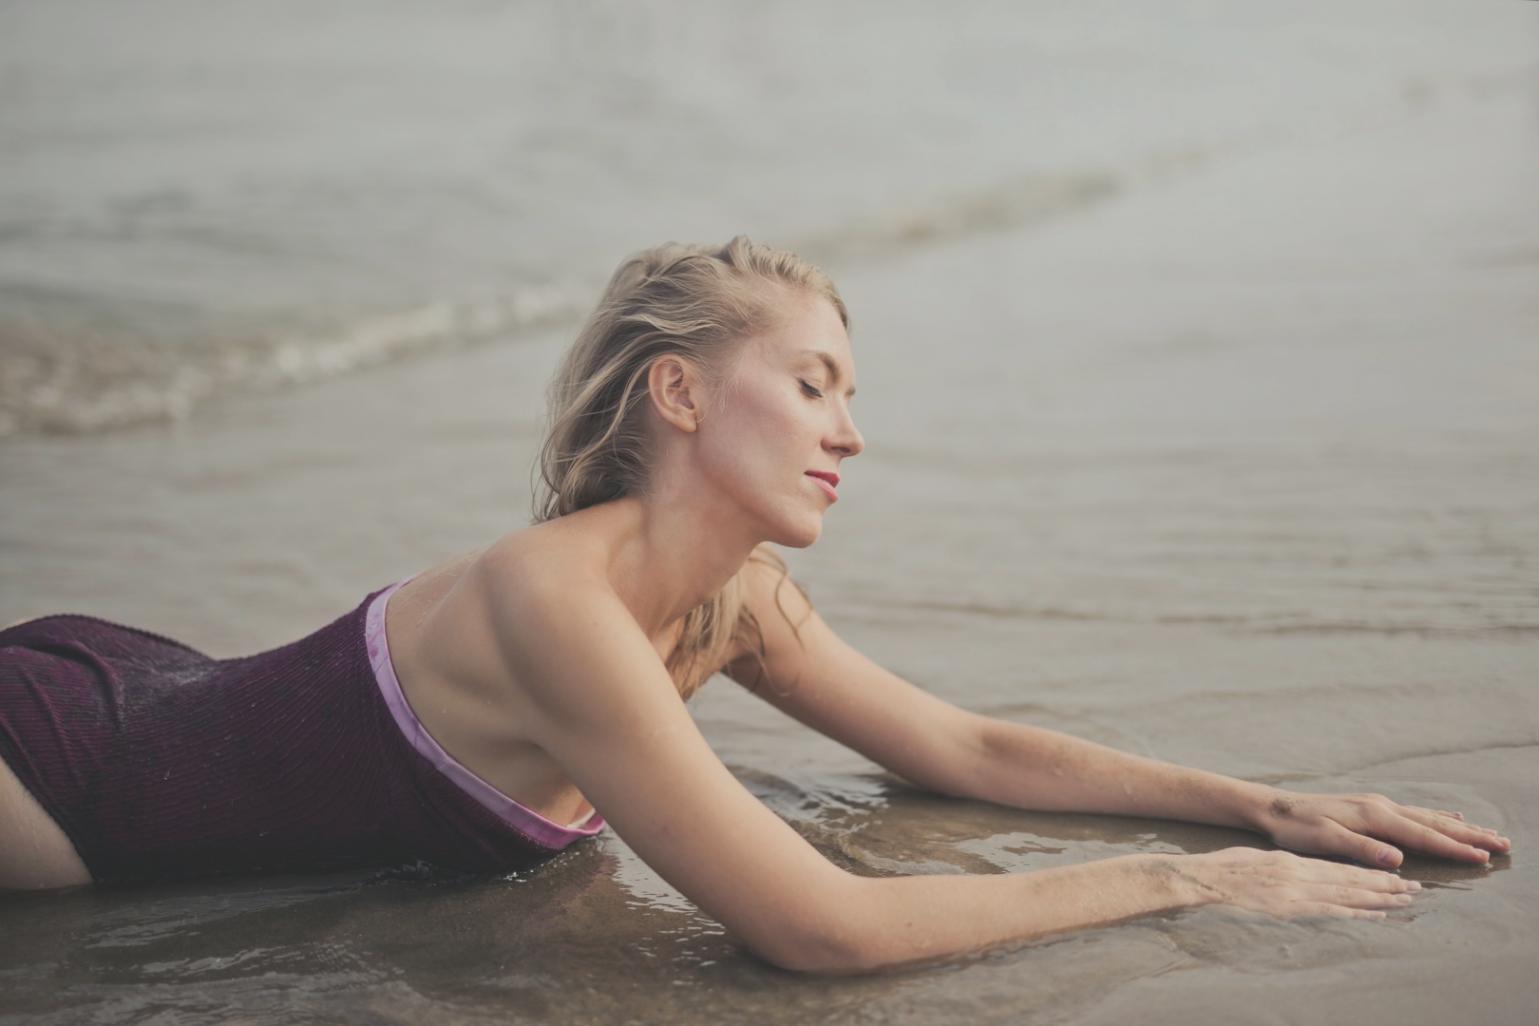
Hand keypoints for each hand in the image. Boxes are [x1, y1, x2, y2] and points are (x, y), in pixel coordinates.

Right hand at [1184, 846, 1419, 919]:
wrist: (1202, 878)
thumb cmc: (1222, 870)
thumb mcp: (1255, 861)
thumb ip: (1278, 868)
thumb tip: (1291, 872)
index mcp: (1292, 863)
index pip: (1339, 868)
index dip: (1368, 873)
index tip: (1392, 876)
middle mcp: (1301, 874)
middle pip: (1351, 879)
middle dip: (1384, 885)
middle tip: (1414, 888)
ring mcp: (1296, 891)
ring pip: (1347, 894)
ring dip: (1379, 898)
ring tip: (1405, 900)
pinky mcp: (1290, 909)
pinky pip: (1330, 911)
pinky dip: (1356, 914)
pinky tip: (1375, 916)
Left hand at [1253, 789, 1511, 867]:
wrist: (1275, 807)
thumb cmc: (1296, 827)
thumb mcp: (1325, 841)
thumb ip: (1362, 850)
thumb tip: (1398, 860)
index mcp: (1374, 817)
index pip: (1423, 836)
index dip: (1454, 849)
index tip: (1484, 859)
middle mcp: (1381, 807)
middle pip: (1434, 823)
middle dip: (1470, 836)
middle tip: (1505, 844)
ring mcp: (1378, 805)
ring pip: (1429, 816)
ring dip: (1460, 826)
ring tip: (1489, 833)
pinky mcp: (1371, 807)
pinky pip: (1415, 812)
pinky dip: (1438, 816)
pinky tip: (1451, 816)